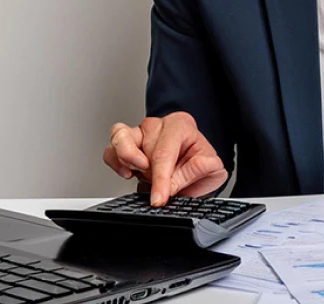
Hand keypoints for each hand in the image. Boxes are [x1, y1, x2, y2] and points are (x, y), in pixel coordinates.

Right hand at [102, 111, 227, 205]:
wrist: (193, 169)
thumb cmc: (201, 163)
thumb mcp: (213, 169)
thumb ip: (202, 168)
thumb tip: (189, 171)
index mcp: (181, 125)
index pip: (165, 151)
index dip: (161, 178)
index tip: (159, 198)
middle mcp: (158, 125)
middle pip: (144, 147)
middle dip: (150, 172)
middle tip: (160, 187)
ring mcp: (139, 133)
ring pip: (120, 138)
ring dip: (127, 159)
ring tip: (139, 174)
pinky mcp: (125, 145)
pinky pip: (110, 150)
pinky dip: (114, 162)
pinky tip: (126, 173)